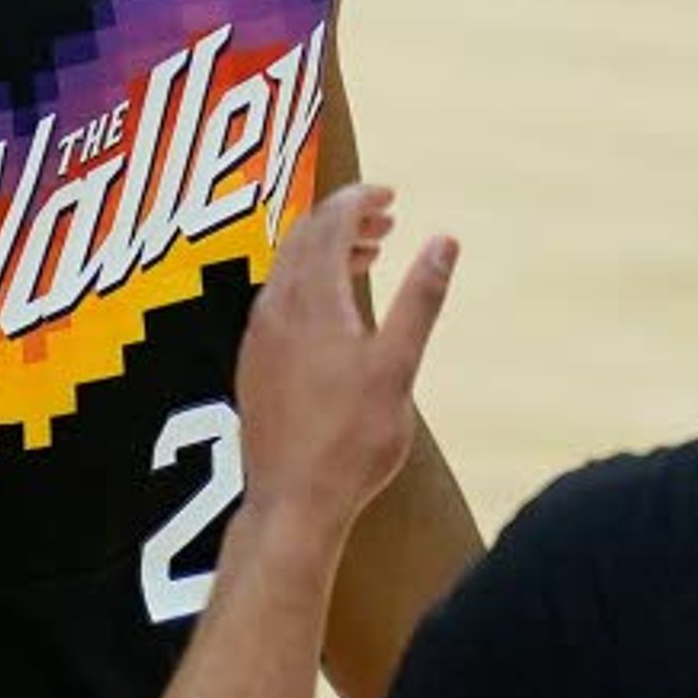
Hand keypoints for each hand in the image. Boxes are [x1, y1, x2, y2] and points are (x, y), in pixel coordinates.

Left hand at [235, 182, 456, 531]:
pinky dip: (307, 283)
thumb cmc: (351, 441)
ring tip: (367, 257)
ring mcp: (259, 336)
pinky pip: (276, 298)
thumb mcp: (398, 366)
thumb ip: (420, 299)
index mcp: (313, 301)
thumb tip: (444, 240)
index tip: (389, 194)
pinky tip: (332, 310)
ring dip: (325, 251)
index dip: (359, 199)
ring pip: (287, 269)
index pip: (329, 222)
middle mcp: (277, 309)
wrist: (292, 503)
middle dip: (344, 218)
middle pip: (303, 237)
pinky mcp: (254, 363)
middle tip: (385, 220)